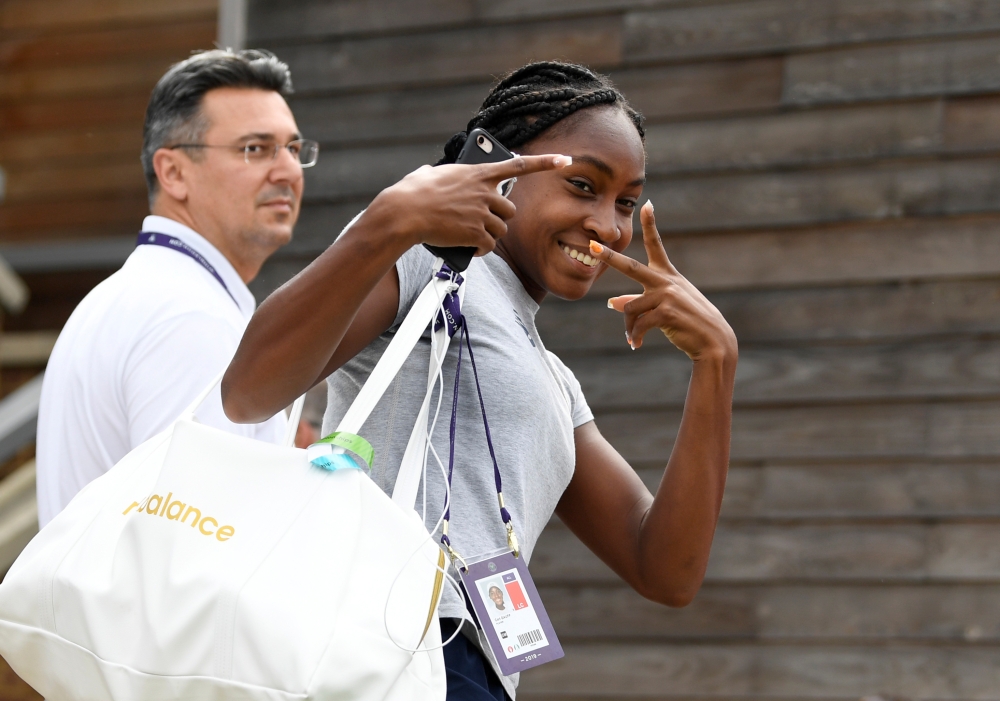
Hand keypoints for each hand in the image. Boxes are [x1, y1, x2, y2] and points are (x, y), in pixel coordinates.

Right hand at [370, 154, 571, 254]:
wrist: (404, 213)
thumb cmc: (410, 193)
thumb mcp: (426, 174)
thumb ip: (437, 173)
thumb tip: (429, 173)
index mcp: (478, 172)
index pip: (519, 165)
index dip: (545, 162)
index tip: (565, 160)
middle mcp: (485, 191)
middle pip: (509, 210)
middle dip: (498, 218)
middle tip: (482, 222)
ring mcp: (482, 213)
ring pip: (501, 229)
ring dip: (489, 235)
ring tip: (471, 236)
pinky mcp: (476, 233)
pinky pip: (489, 245)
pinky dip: (480, 250)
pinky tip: (469, 249)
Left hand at [588, 201, 736, 360]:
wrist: (714, 341)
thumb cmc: (689, 322)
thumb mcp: (666, 307)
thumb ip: (638, 302)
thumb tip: (611, 302)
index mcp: (668, 275)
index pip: (656, 245)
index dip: (651, 225)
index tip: (647, 205)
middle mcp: (666, 281)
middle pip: (630, 267)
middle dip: (610, 257)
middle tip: (592, 247)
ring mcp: (666, 296)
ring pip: (630, 309)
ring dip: (629, 327)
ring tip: (633, 338)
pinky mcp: (666, 313)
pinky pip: (639, 325)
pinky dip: (635, 337)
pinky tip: (636, 344)